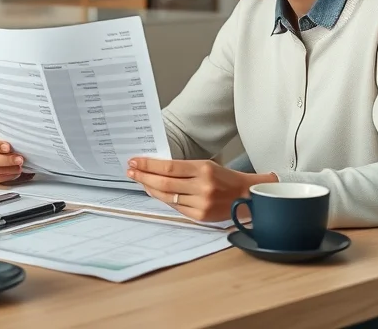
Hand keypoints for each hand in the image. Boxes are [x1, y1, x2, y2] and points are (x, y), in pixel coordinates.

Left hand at [127, 158, 273, 221]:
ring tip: (140, 182)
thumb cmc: (225, 178)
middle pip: (164, 182)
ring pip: (167, 197)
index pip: (169, 167)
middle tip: (131, 171)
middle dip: (143, 177)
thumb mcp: (206, 165)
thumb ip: (183, 168)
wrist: (247, 196)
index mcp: (204, 169)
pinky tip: (155, 193)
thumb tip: (155, 169)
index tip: (134, 162)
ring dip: (150, 189)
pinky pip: (176, 207)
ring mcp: (201, 203)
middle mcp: (202, 186)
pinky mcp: (201, 216)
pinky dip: (163, 200)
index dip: (148, 165)